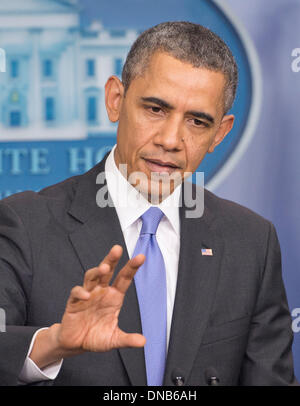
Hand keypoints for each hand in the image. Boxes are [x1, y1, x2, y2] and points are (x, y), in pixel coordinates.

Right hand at [29, 245, 145, 368]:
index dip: (132, 268)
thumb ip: (127, 339)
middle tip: (117, 249)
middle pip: (107, 271)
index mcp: (114, 297)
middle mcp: (101, 292)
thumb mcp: (114, 340)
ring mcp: (88, 295)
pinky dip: (81, 292)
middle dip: (112, 259)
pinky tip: (86, 295)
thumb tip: (143, 341)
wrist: (76, 345)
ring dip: (97, 271)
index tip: (141, 257)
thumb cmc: (96, 337)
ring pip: (91, 277)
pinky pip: (77, 293)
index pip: (124, 278)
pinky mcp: (74, 303)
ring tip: (104, 268)